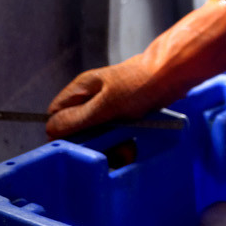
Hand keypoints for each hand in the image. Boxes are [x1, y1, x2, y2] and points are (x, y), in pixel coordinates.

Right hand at [46, 0, 225, 137]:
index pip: (56, 114)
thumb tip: (51, 129)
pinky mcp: (128, 111)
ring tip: (126, 149)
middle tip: (107, 150)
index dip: (61, 132)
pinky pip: (120, 132)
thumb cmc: (141, 85)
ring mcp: (111, 104)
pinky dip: (126, 140)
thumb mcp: (106, 105)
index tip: (74, 148)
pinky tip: (134, 145)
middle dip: (92, 142)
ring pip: (101, 133)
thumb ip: (78, 118)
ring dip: (112, 144)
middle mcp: (93, 96)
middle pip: (79, 126)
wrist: (175, 75)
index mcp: (82, 89)